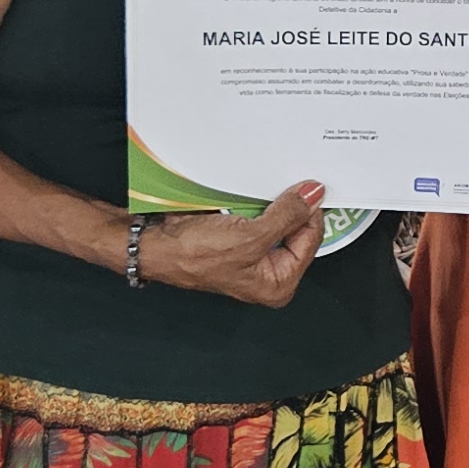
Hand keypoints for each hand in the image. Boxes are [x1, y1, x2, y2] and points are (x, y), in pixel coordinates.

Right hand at [127, 184, 325, 307]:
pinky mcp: (240, 237)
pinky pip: (260, 214)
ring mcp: (254, 253)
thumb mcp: (250, 236)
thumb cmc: (193, 255)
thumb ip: (287, 216)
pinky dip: (260, 200)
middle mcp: (268, 272)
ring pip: (279, 220)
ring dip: (276, 201)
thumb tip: (313, 197)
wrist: (155, 243)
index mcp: (278, 284)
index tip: (311, 187)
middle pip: (297, 231)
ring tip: (273, 185)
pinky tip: (256, 190)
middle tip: (296, 183)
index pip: (310, 241)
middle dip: (295, 208)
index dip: (311, 213)